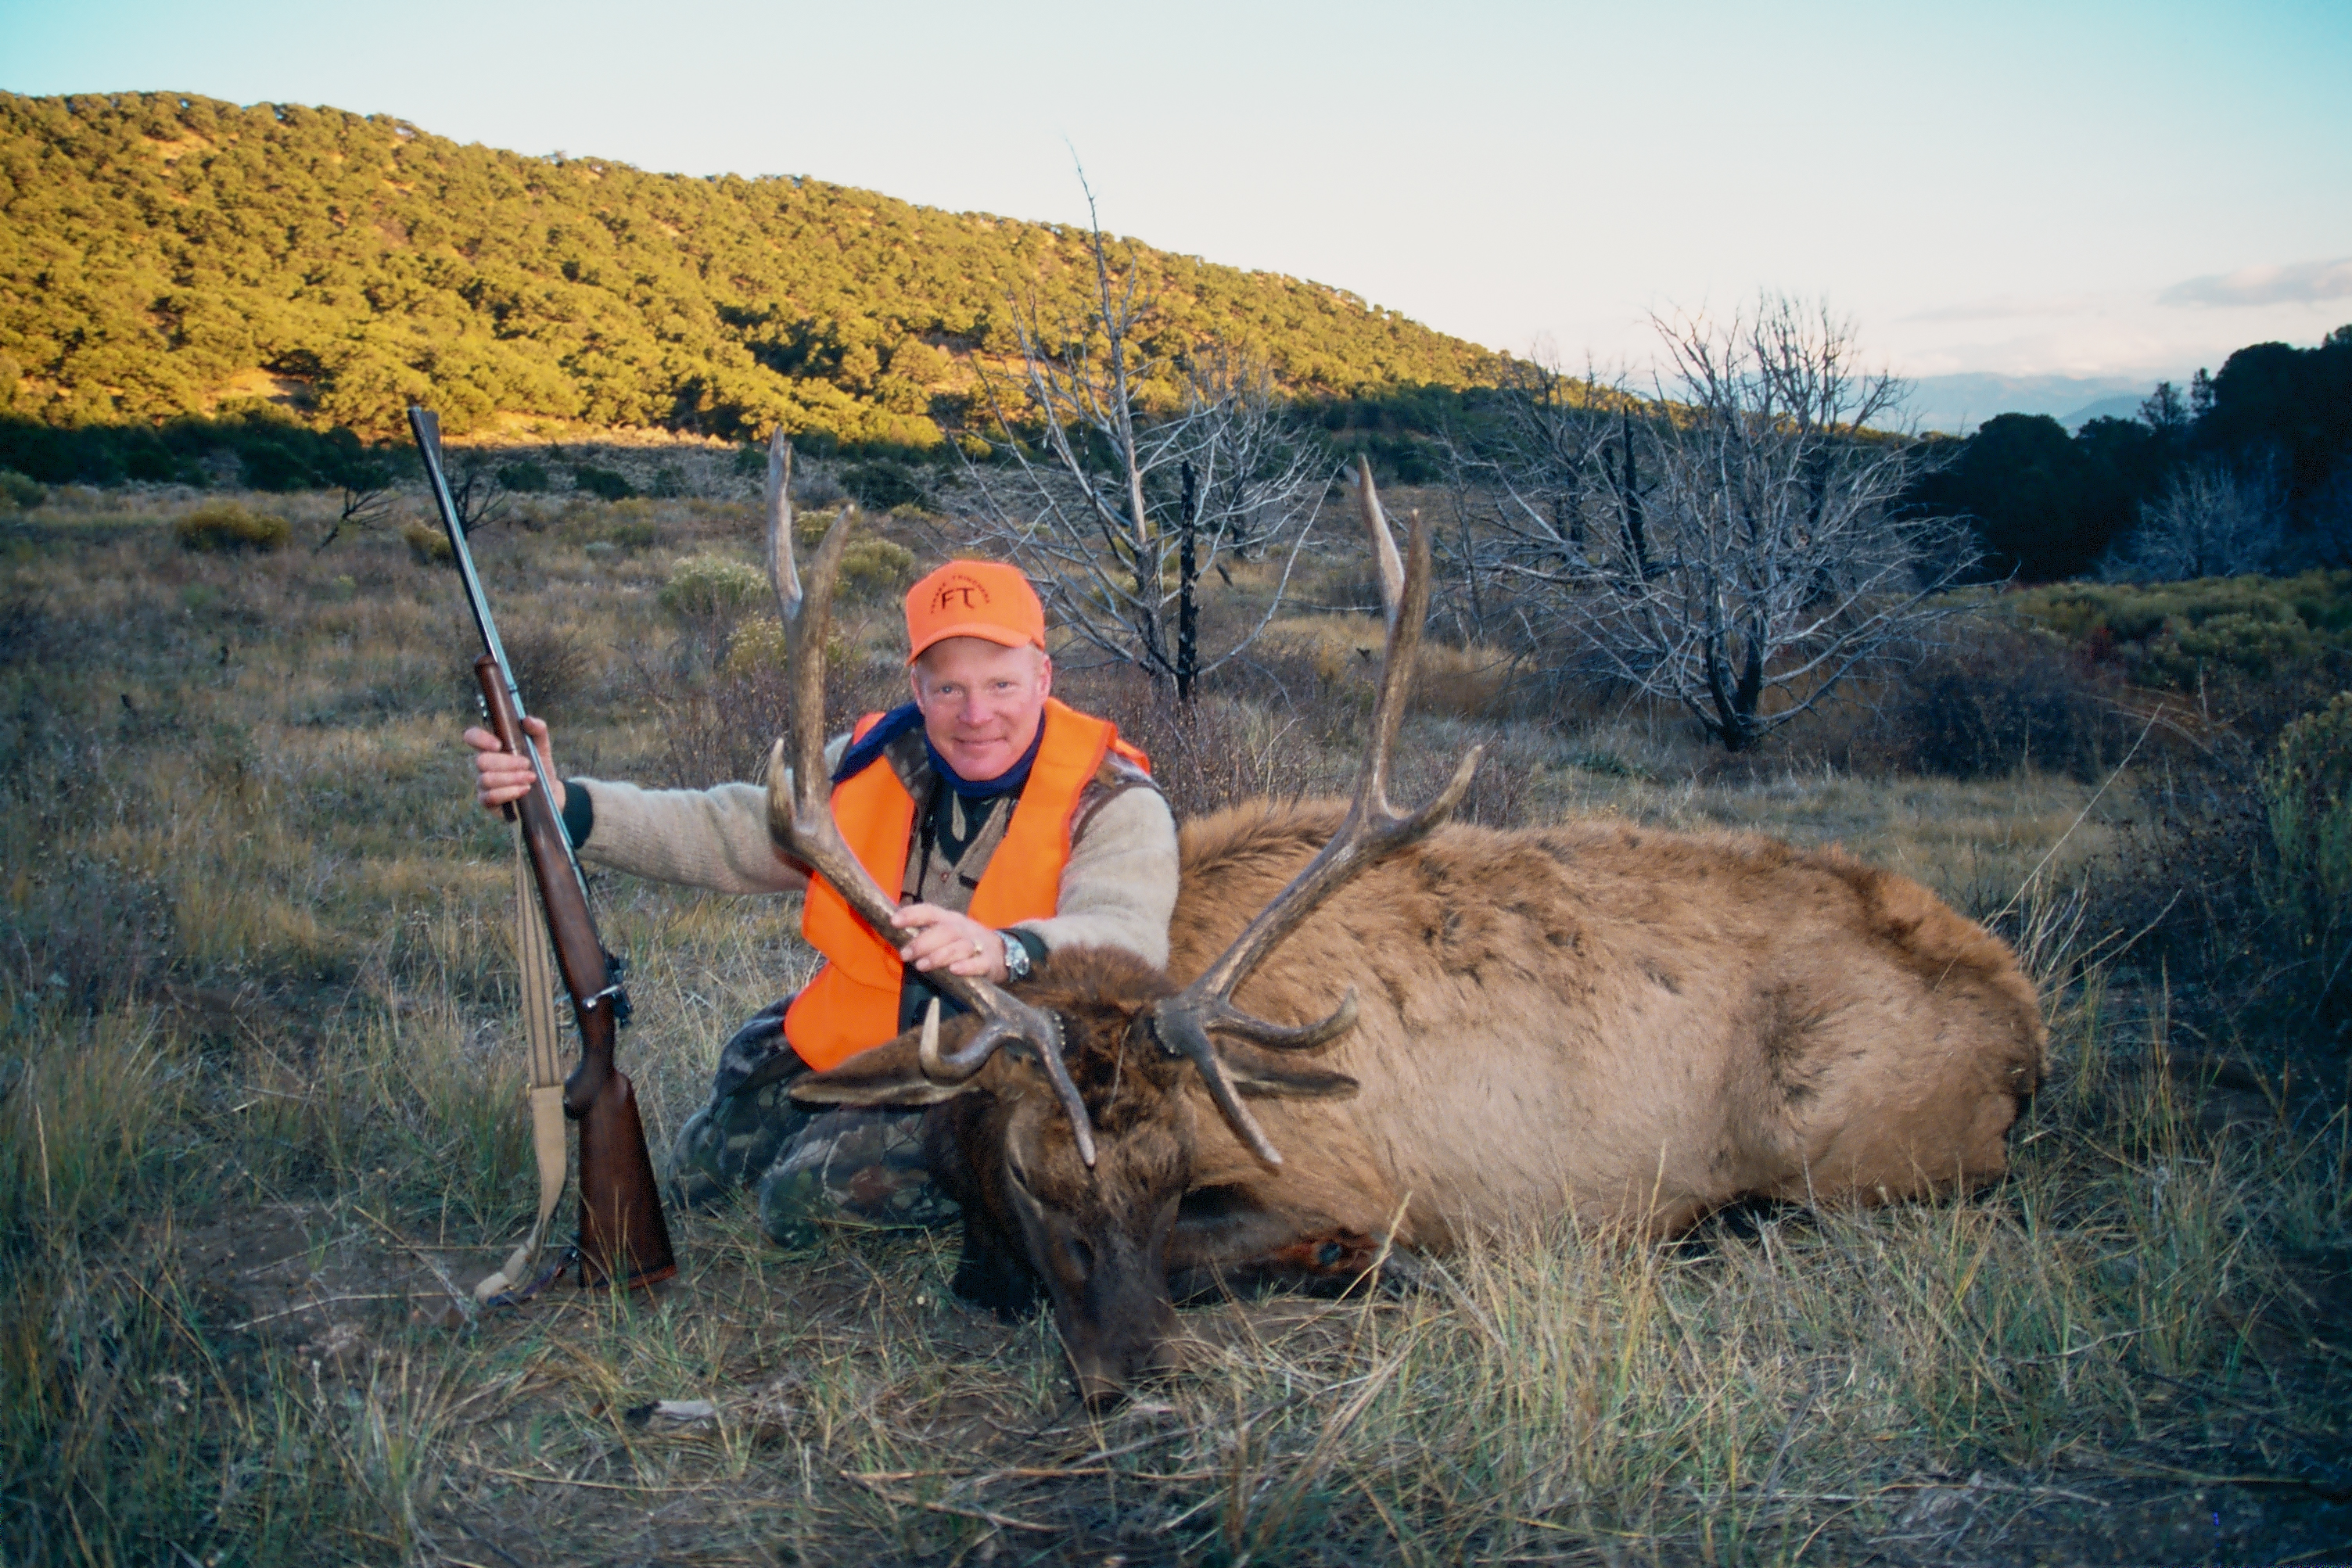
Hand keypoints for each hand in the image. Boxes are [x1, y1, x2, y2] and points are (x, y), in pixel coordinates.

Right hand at [465, 715, 564, 814]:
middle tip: (528, 764)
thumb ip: (538, 730)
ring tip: (531, 778)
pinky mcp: (487, 802)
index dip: (479, 739)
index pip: (472, 737)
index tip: (498, 745)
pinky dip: (509, 792)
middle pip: (481, 760)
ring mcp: (483, 783)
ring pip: (486, 779)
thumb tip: (527, 720)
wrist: (549, 792)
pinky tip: (524, 790)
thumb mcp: (542, 747)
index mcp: (492, 747)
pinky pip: (490, 797)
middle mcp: (484, 764)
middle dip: (507, 763)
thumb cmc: (540, 765)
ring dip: (511, 778)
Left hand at [890, 903, 1006, 981]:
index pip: (930, 911)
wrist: (1003, 952)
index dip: (912, 914)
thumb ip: (926, 934)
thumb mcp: (948, 932)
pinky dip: (966, 967)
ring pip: (959, 947)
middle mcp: (963, 929)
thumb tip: (895, 938)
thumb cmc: (965, 943)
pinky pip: (978, 963)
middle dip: (923, 942)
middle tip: (905, 954)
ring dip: (939, 956)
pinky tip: (954, 970)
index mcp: (949, 919)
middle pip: (944, 931)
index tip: (893, 921)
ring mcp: (977, 945)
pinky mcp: (988, 962)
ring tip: (922, 966)